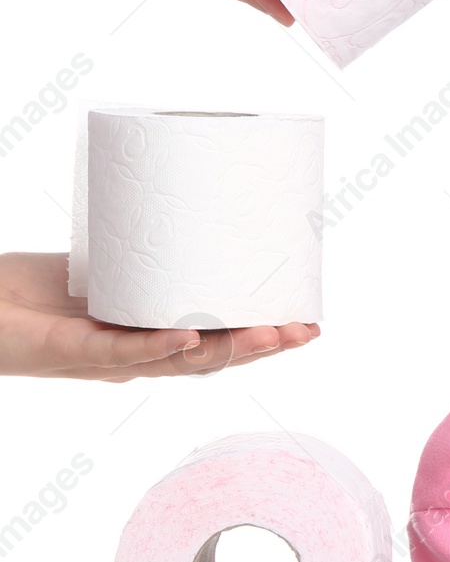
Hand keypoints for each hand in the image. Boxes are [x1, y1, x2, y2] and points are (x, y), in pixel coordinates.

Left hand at [0, 253, 319, 379]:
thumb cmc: (26, 290)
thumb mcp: (100, 266)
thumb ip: (141, 251)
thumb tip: (194, 199)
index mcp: (149, 337)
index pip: (216, 342)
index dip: (263, 338)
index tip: (308, 324)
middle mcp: (134, 356)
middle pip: (210, 359)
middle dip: (262, 347)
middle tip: (305, 330)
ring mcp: (105, 358)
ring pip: (177, 362)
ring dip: (227, 350)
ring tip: (269, 334)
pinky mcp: (70, 351)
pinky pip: (120, 353)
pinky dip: (156, 346)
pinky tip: (186, 334)